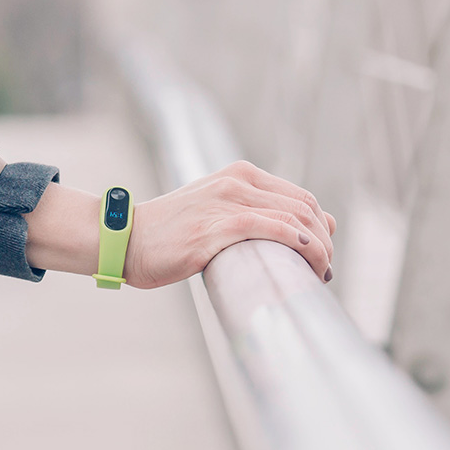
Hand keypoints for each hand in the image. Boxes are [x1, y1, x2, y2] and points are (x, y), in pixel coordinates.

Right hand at [22, 162, 334, 287]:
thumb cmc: (169, 236)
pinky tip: (307, 262)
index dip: (321, 229)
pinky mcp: (218, 226)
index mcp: (239, 174)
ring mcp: (227, 201)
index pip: (301, 198)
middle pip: (304, 207)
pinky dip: (299, 245)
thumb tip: (317, 227)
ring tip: (319, 275)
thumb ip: (259, 216)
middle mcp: (237, 181)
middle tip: (324, 272)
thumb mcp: (218, 216)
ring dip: (318, 249)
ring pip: (295, 219)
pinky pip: (272, 230)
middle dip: (325, 241)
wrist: (124, 240)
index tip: (323, 258)